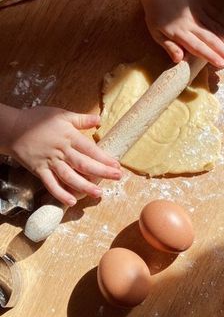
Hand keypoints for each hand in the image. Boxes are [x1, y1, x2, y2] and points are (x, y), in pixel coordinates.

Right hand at [7, 107, 121, 205]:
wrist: (12, 128)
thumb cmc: (38, 119)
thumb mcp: (61, 114)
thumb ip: (81, 119)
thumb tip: (99, 119)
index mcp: (68, 136)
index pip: (89, 149)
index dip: (104, 157)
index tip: (117, 164)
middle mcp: (61, 151)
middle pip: (83, 163)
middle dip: (101, 172)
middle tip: (117, 177)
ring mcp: (49, 162)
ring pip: (69, 176)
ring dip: (84, 186)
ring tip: (98, 193)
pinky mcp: (39, 170)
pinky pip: (50, 184)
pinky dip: (60, 194)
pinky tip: (72, 201)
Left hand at [144, 0, 223, 67]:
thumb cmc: (156, 13)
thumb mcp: (156, 33)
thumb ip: (169, 46)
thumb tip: (179, 60)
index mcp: (179, 32)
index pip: (197, 47)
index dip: (210, 55)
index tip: (221, 64)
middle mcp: (192, 24)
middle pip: (211, 40)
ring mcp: (199, 12)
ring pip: (217, 29)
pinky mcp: (203, 3)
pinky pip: (216, 14)